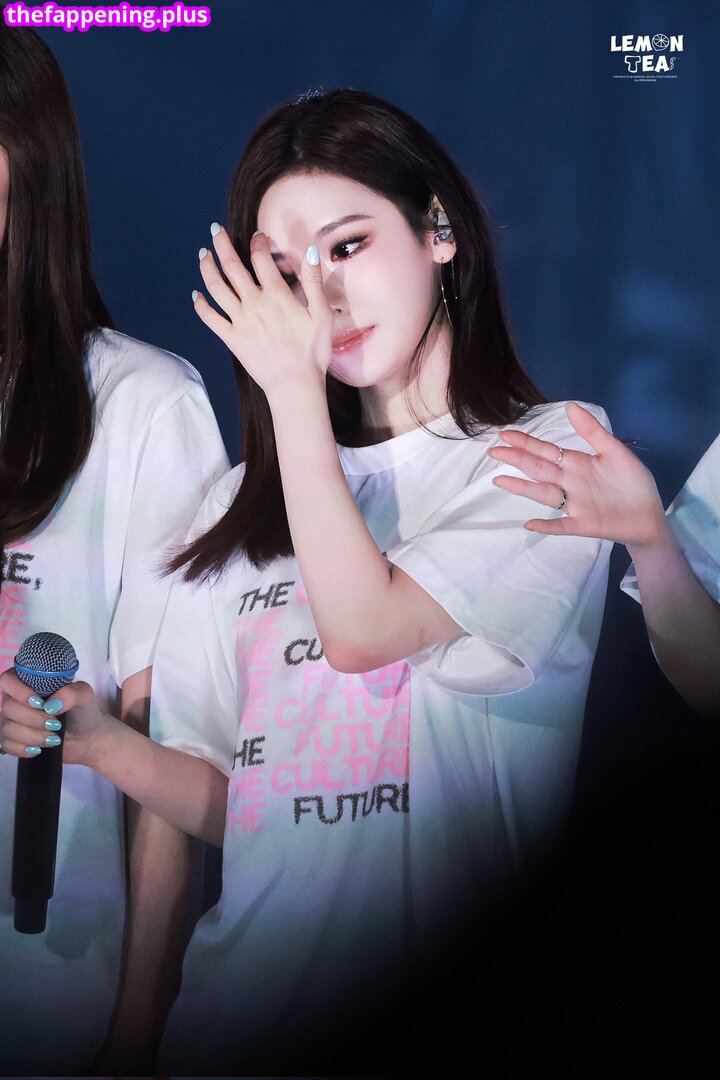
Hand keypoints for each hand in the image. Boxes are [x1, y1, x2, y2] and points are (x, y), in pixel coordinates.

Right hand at [0, 669, 114, 765]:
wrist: (87, 738)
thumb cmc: (83, 712)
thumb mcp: (85, 697)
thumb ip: (71, 694)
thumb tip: (51, 705)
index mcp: (31, 682)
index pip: (8, 680)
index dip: (19, 692)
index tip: (40, 704)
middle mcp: (17, 699)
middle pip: (7, 707)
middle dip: (33, 719)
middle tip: (56, 724)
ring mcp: (13, 720)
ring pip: (7, 728)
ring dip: (32, 736)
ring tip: (54, 738)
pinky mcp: (13, 739)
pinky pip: (6, 745)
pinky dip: (23, 749)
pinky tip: (39, 749)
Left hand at [193, 226, 331, 397]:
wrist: (295, 385)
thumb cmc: (313, 352)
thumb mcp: (322, 314)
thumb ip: (313, 281)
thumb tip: (310, 251)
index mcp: (276, 295)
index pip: (261, 259)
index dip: (258, 242)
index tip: (258, 235)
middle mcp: (254, 304)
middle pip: (232, 267)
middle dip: (222, 245)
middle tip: (215, 230)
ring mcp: (240, 321)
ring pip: (216, 288)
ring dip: (207, 268)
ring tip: (203, 255)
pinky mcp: (231, 339)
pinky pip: (210, 319)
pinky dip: (200, 305)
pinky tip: (196, 295)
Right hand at [487, 402, 667, 547]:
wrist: (650, 515)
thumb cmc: (632, 482)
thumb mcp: (615, 451)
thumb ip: (592, 431)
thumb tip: (569, 406)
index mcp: (576, 464)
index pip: (545, 451)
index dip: (525, 443)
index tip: (504, 434)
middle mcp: (569, 482)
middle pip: (538, 469)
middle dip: (516, 460)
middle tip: (494, 452)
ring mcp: (574, 504)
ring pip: (543, 494)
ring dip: (522, 488)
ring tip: (499, 481)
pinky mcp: (583, 524)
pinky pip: (561, 526)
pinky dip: (546, 525)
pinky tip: (529, 524)